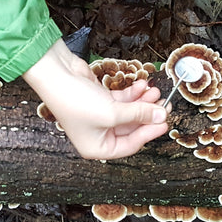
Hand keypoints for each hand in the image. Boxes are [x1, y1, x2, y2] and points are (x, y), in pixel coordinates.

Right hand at [23, 39, 168, 158]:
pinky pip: (122, 100)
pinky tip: (142, 85)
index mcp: (97, 147)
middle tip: (164, 105)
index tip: (165, 122)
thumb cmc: (75, 100)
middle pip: (132, 128)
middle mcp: (98, 134)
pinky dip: (133, 94)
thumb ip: (139, 114)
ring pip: (129, 112)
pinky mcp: (100, 100)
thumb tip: (160, 115)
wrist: (56, 74)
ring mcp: (99, 116)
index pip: (131, 144)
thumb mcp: (112, 112)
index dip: (149, 133)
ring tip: (155, 92)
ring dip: (143, 102)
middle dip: (148, 115)